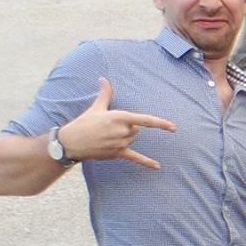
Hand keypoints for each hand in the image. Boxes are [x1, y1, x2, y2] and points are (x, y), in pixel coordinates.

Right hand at [59, 77, 175, 168]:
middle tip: (109, 128)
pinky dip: (147, 162)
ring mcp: (120, 143)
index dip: (160, 123)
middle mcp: (122, 131)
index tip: (173, 127)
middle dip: (127, 127)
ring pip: (132, 140)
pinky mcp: (117, 153)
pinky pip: (135, 158)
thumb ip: (105, 94)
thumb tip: (103, 79)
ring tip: (107, 136)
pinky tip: (158, 167)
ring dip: (125, 138)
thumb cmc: (84, 122)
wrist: (72, 142)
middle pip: (136, 130)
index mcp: (119, 118)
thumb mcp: (96, 107)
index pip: (145, 120)